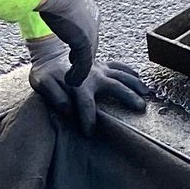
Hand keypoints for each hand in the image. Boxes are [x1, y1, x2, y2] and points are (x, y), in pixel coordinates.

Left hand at [26, 35, 151, 135]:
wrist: (47, 54)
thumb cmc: (45, 74)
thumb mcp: (43, 84)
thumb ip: (54, 96)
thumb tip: (66, 109)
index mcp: (78, 83)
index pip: (85, 104)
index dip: (88, 119)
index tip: (89, 134)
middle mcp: (92, 75)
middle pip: (114, 86)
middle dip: (128, 97)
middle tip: (140, 108)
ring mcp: (98, 68)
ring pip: (121, 75)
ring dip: (134, 84)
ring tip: (146, 93)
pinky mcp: (101, 64)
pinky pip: (118, 66)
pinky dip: (129, 71)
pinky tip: (139, 77)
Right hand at [37, 0, 99, 91]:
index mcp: (86, 3)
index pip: (86, 26)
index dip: (79, 39)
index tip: (73, 51)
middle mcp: (92, 16)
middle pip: (89, 41)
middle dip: (81, 54)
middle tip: (76, 67)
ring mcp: (90, 30)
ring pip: (88, 54)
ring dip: (81, 68)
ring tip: (73, 78)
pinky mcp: (84, 42)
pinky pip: (84, 63)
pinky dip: (78, 73)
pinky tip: (71, 80)